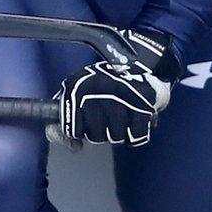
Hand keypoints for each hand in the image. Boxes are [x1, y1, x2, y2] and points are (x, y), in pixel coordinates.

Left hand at [55, 28, 176, 145]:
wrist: (142, 63)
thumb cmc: (106, 83)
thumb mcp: (80, 92)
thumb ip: (69, 120)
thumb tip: (74, 147)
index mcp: (76, 87)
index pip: (71, 129)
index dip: (79, 133)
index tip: (85, 127)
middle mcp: (95, 91)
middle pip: (95, 136)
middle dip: (102, 132)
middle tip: (107, 118)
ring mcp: (119, 97)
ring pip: (115, 137)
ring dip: (120, 132)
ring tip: (122, 116)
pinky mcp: (142, 104)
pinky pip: (135, 136)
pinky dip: (136, 133)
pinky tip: (135, 121)